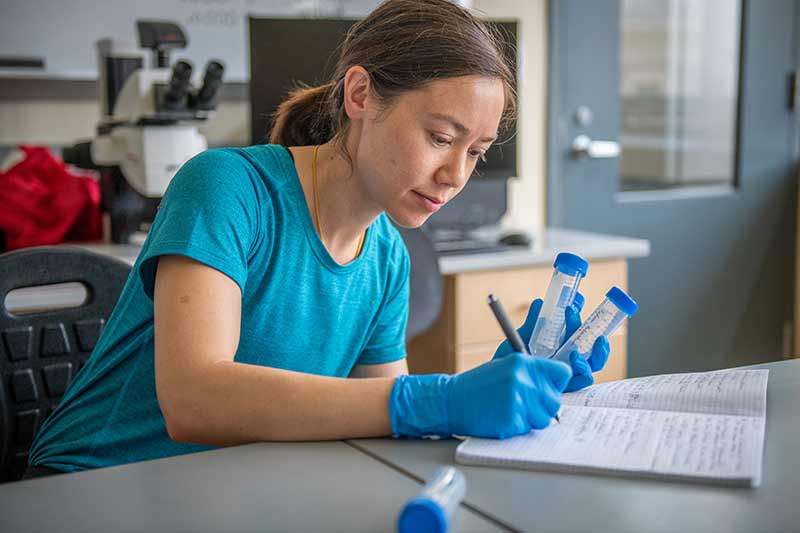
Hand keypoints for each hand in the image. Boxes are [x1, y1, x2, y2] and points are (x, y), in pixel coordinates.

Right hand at [389, 353, 571, 438]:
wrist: (451, 400)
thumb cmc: (476, 386)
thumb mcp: (504, 368)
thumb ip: (529, 375)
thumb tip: (552, 387)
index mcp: (523, 363)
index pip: (562, 373)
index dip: (556, 384)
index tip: (548, 390)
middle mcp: (523, 379)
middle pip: (555, 401)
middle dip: (543, 408)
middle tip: (525, 407)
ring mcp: (518, 400)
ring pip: (544, 419)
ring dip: (530, 420)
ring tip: (510, 412)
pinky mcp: (511, 419)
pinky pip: (526, 429)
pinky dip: (516, 428)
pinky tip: (500, 418)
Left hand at [492, 294, 609, 391]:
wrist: (499, 380)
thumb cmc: (512, 361)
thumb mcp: (520, 338)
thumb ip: (532, 323)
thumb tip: (540, 303)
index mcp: (560, 342)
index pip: (577, 327)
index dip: (580, 313)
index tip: (577, 298)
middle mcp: (568, 356)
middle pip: (591, 344)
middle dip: (596, 329)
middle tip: (588, 321)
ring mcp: (568, 371)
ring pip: (593, 361)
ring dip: (594, 350)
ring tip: (586, 342)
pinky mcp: (566, 385)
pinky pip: (583, 379)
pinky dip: (584, 369)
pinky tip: (574, 358)